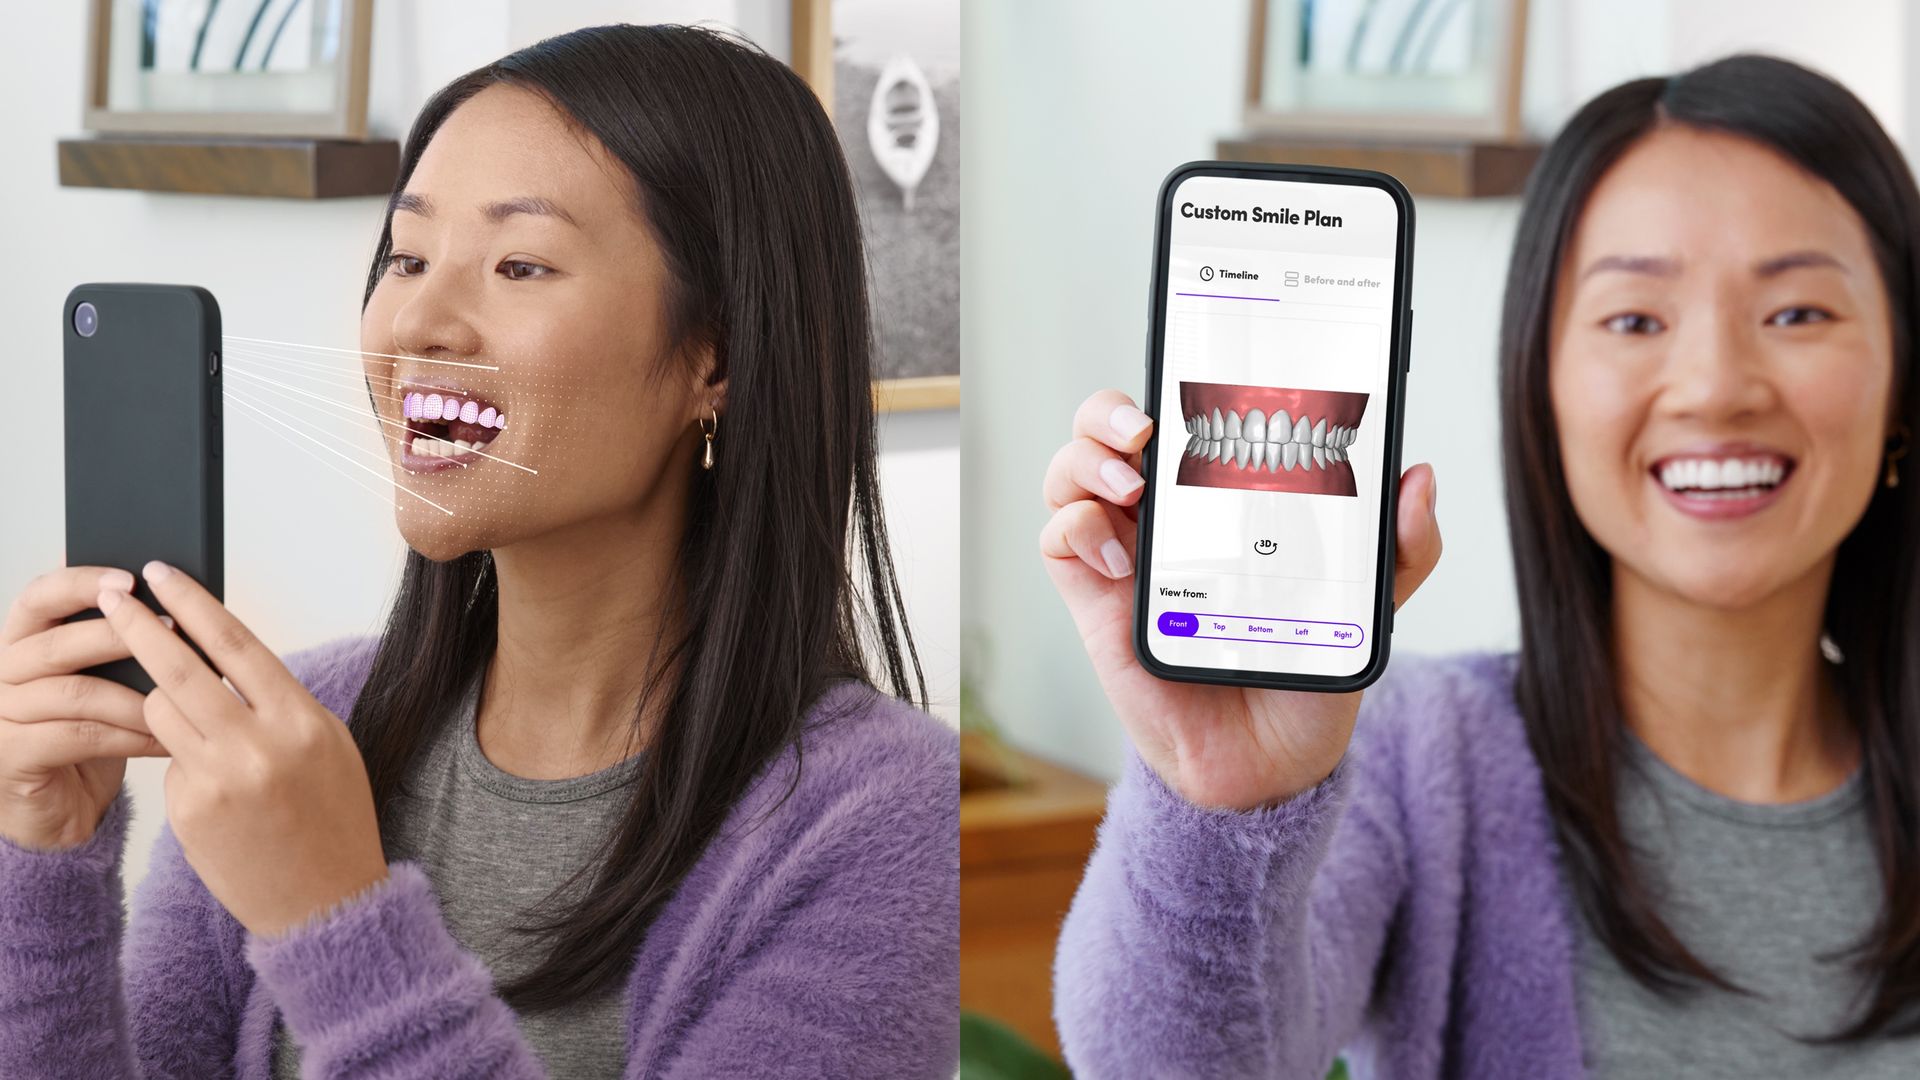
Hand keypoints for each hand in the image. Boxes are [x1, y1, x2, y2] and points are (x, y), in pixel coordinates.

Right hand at [0, 566, 171, 850]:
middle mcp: (2, 671)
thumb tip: (179, 603)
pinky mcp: (10, 754)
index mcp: (23, 641)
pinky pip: (78, 736)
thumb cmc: (90, 736)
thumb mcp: (104, 681)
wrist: (61, 806)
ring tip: (182, 698)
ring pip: (74, 693)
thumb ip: (118, 644)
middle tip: (174, 632)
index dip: (81, 582)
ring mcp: (0, 714)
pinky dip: (128, 736)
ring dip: (136, 696)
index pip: (40, 596)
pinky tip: (163, 739)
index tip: (132, 578)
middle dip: (119, 635)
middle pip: (56, 643)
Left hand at [95, 561, 388, 937]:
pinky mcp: (188, 812)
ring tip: (201, 729)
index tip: (161, 575)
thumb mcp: (326, 746)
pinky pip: (169, 763)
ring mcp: (219, 781)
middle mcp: (258, 746)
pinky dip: (185, 764)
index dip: (192, 603)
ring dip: (166, 705)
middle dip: (139, 626)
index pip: (235, 644)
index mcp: (301, 720)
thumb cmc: (333, 818)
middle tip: (111, 598)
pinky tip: (220, 796)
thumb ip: (278, 702)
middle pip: (180, 668)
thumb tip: (223, 657)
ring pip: (162, 712)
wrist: (326, 903)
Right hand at [1039, 390, 1442, 809]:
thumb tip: (1419, 476)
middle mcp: (1164, 514)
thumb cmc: (1302, 668)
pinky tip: (1124, 560)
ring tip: (1130, 481)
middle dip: (1111, 409)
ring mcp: (1123, 552)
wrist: (1270, 761)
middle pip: (1108, 429)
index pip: (1188, 417)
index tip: (1200, 371)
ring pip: (1072, 470)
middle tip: (1146, 425)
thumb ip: (1401, 548)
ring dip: (1086, 458)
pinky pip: (1060, 539)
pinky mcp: (1095, 598)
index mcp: (1222, 498)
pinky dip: (1079, 529)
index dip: (1178, 380)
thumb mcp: (1368, 605)